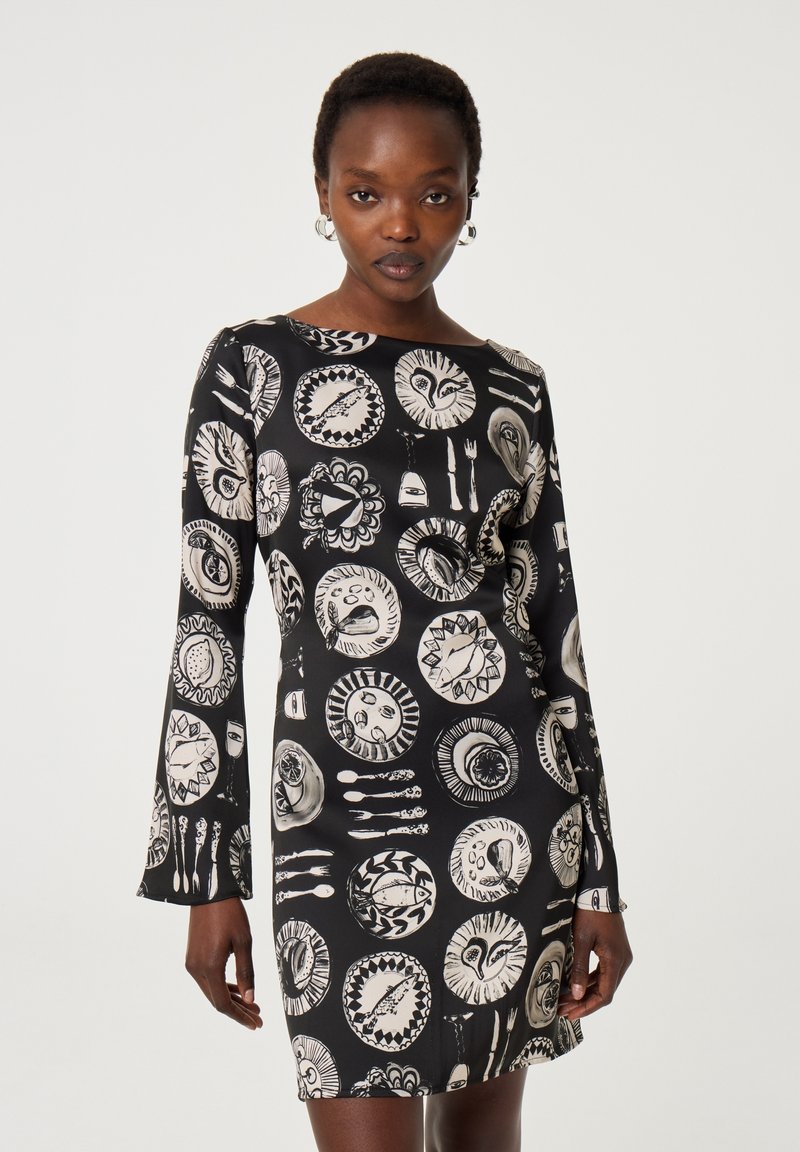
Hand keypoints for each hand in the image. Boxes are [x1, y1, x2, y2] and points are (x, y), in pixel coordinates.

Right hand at [185, 896, 262, 1029]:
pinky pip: (208, 980)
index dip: (240, 1016)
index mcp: (209, 968)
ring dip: (232, 999)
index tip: (256, 1023)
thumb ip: (246, 973)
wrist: (209, 891)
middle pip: (217, 1000)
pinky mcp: (193, 956)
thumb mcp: (244, 942)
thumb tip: (250, 999)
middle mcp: (196, 969)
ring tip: (252, 1006)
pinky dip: (223, 987)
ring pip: (212, 991)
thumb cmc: (230, 914)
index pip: (223, 1004)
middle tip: (258, 1017)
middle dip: (238, 1011)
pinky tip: (238, 990)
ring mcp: (192, 963)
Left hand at [557, 907, 632, 1020]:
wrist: (599, 890)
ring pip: (604, 982)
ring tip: (565, 1000)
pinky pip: (603, 971)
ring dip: (585, 991)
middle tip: (563, 1009)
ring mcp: (620, 955)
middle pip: (605, 990)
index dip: (587, 1007)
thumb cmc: (589, 912)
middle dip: (583, 1001)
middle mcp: (622, 960)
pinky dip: (589, 980)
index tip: (571, 1014)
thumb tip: (576, 995)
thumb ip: (579, 968)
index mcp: (616, 960)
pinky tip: (574, 985)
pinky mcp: (615, 950)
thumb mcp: (580, 940)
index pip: (604, 995)